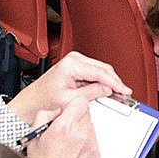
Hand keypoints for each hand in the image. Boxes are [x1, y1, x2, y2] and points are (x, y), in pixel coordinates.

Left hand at [10, 50, 128, 126]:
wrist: (34, 99)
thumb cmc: (44, 98)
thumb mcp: (69, 99)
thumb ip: (90, 93)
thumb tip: (107, 90)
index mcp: (71, 64)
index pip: (100, 72)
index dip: (115, 83)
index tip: (124, 90)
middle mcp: (74, 59)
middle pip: (103, 68)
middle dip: (115, 81)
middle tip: (124, 93)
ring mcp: (76, 60)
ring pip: (101, 69)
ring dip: (110, 80)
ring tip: (118, 92)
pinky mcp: (78, 65)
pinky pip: (96, 71)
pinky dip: (103, 79)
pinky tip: (108, 88)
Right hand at [22, 95, 100, 157]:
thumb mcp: (34, 138)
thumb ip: (44, 117)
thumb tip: (54, 109)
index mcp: (63, 128)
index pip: (79, 101)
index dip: (71, 104)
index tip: (66, 109)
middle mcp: (80, 134)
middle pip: (85, 111)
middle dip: (75, 116)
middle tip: (64, 127)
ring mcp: (90, 143)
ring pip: (90, 124)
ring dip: (80, 127)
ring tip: (68, 141)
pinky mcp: (96, 152)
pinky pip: (94, 137)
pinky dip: (85, 139)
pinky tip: (74, 150)